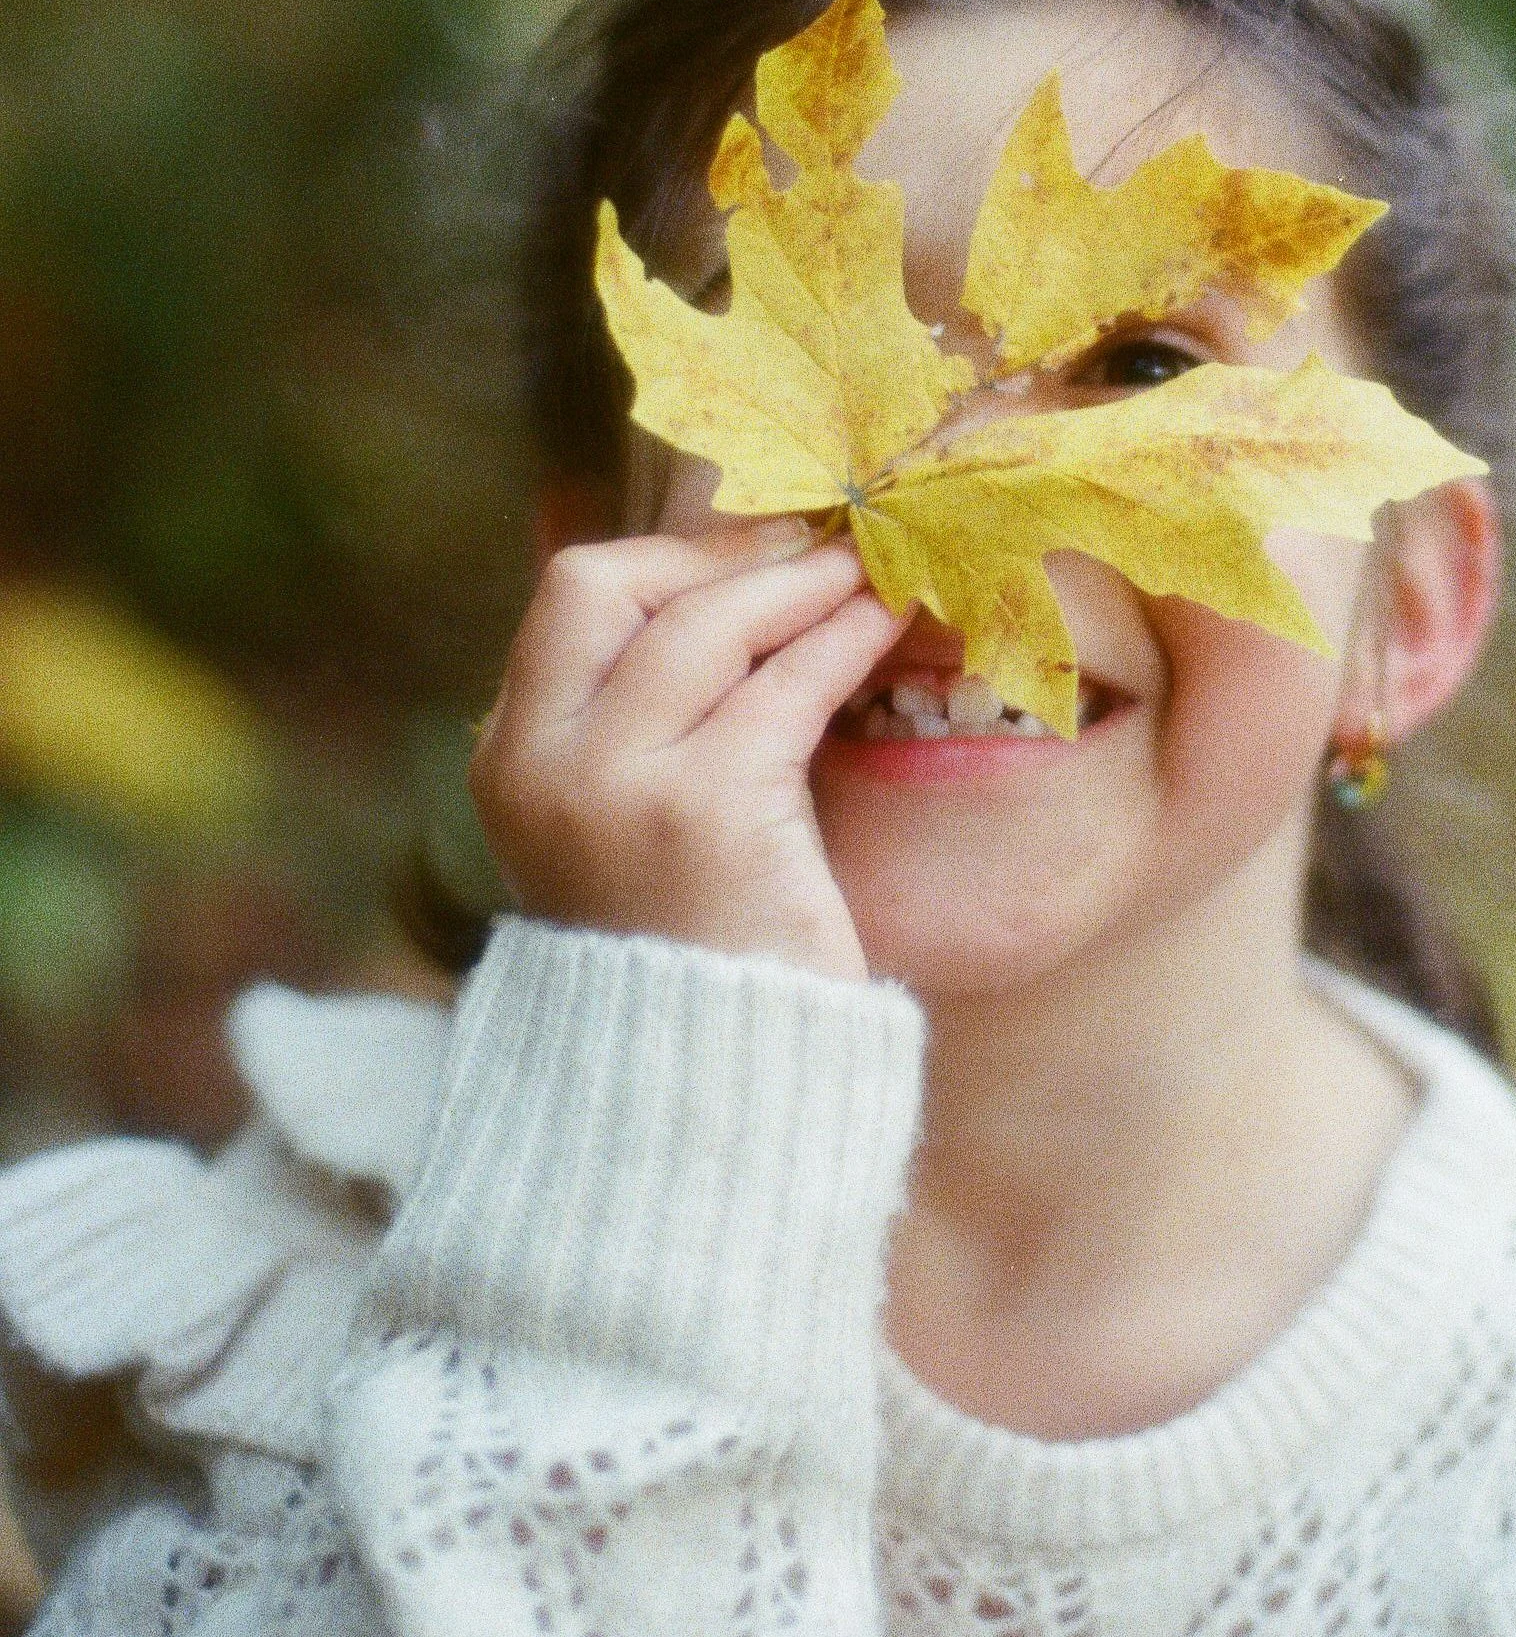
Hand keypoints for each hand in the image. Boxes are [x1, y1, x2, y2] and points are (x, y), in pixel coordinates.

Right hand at [469, 522, 894, 979]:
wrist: (705, 1091)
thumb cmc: (688, 950)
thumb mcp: (622, 823)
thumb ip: (639, 718)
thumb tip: (731, 581)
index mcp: (510, 761)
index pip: (572, 597)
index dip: (671, 557)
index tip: (751, 551)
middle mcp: (544, 765)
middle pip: (618, 586)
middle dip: (726, 553)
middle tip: (814, 545)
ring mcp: (618, 786)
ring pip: (709, 624)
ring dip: (799, 583)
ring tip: (864, 572)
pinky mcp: (707, 812)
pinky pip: (785, 686)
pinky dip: (841, 639)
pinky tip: (882, 624)